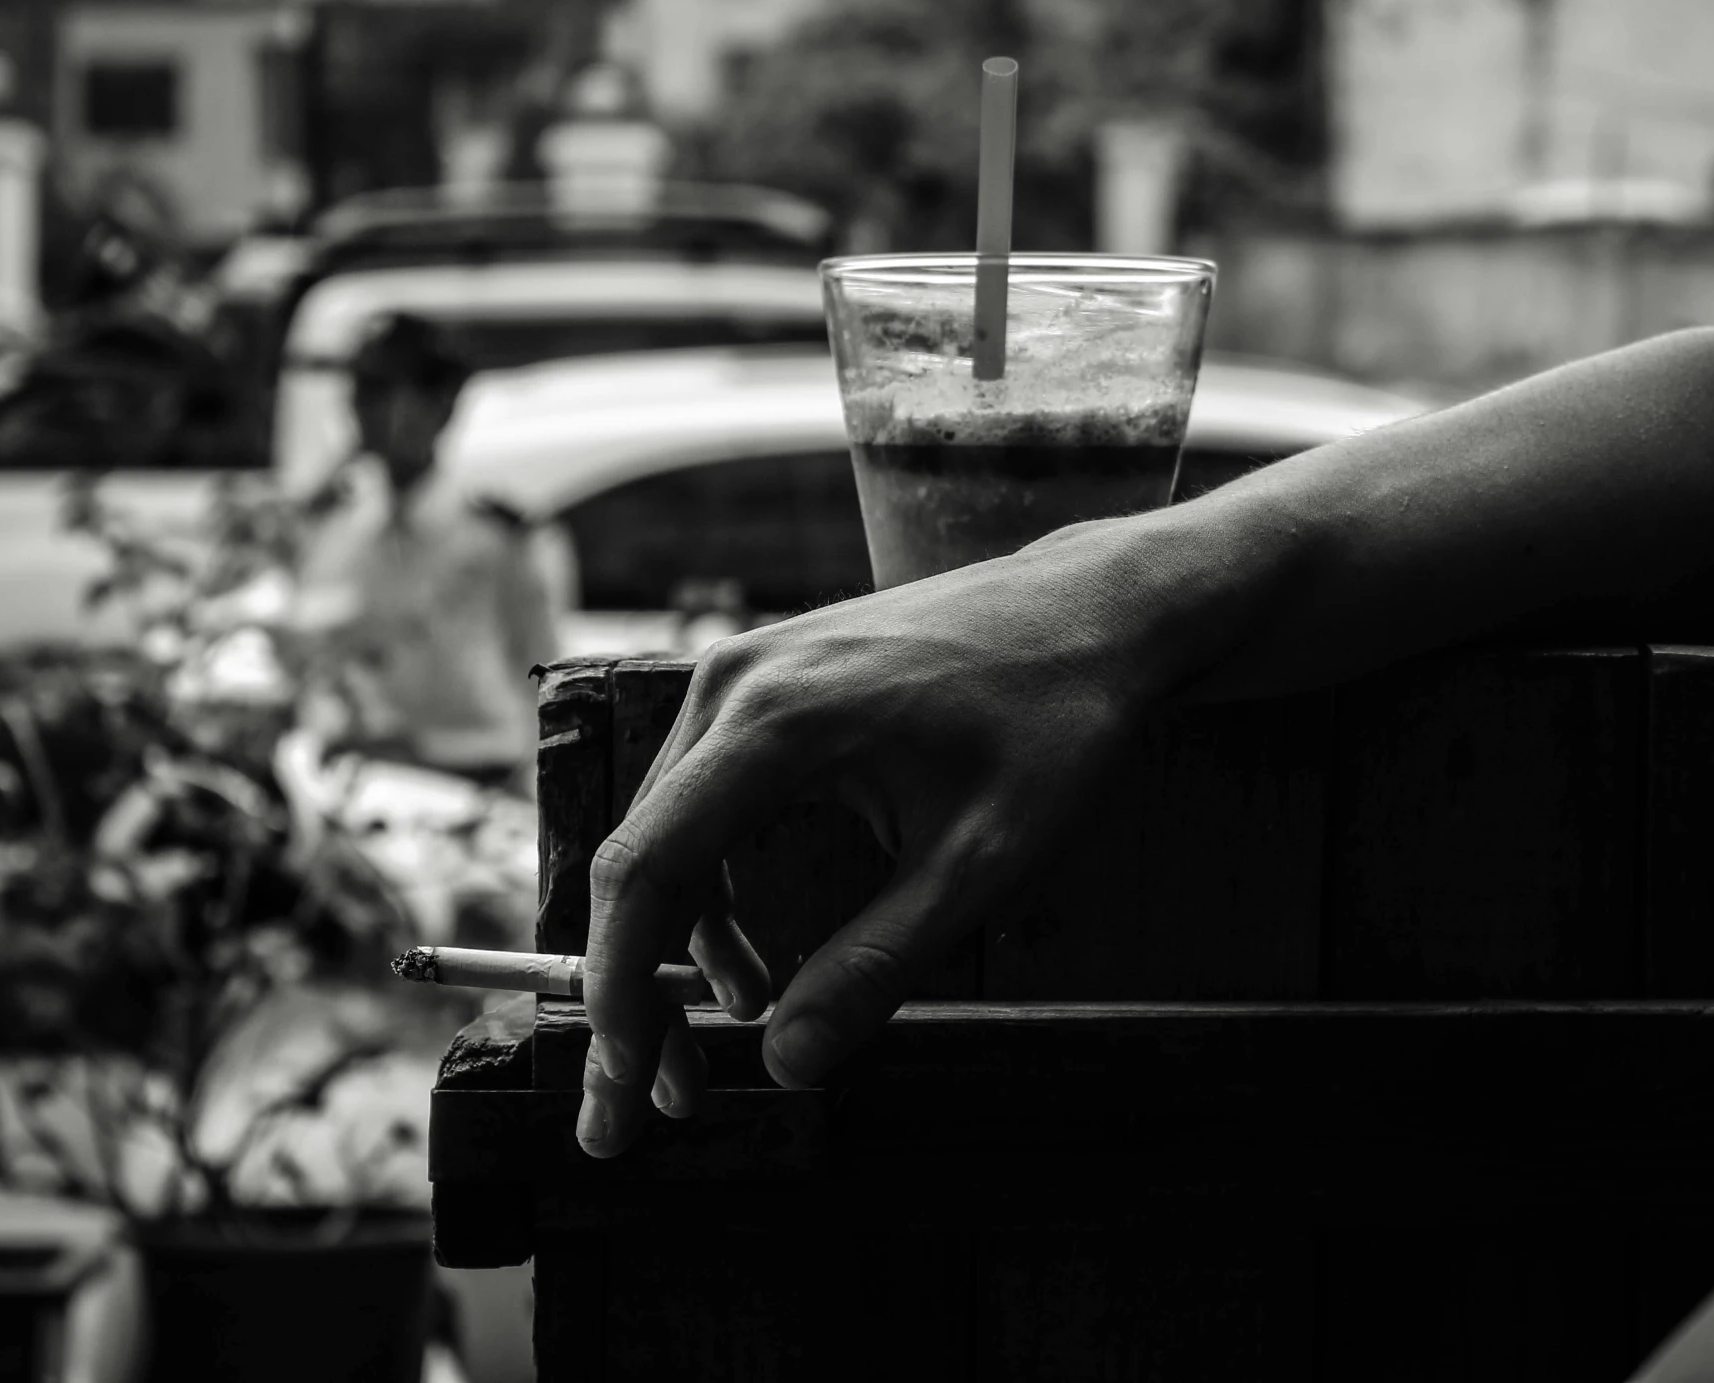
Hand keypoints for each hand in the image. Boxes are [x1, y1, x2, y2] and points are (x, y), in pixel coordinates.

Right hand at [574, 525, 1168, 1156]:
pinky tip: (752, 962)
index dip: (620, 991)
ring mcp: (743, 676)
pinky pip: (701, 803)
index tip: (623, 1088)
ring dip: (677, 948)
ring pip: (665, 836)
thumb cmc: (1053, 722)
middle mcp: (733, 685)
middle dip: (640, 992)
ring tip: (732, 1030)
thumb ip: (880, 964)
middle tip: (663, 1103)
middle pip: (639, 861)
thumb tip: (787, 1063)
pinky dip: (713, 891)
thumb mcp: (983, 861)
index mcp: (775, 721)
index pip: (646, 870)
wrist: (1092, 609)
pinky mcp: (765, 686)